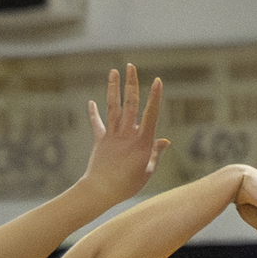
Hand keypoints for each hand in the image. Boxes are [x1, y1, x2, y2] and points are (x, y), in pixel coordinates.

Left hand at [83, 65, 169, 205]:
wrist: (101, 191)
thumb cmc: (128, 185)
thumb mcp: (147, 171)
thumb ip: (155, 154)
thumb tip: (165, 141)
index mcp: (142, 142)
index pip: (151, 114)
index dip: (154, 97)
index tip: (157, 80)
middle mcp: (127, 134)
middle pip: (130, 104)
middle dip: (131, 83)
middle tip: (130, 66)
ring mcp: (112, 136)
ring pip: (113, 107)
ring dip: (113, 88)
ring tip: (113, 71)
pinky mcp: (100, 141)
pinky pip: (97, 124)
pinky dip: (94, 113)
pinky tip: (91, 102)